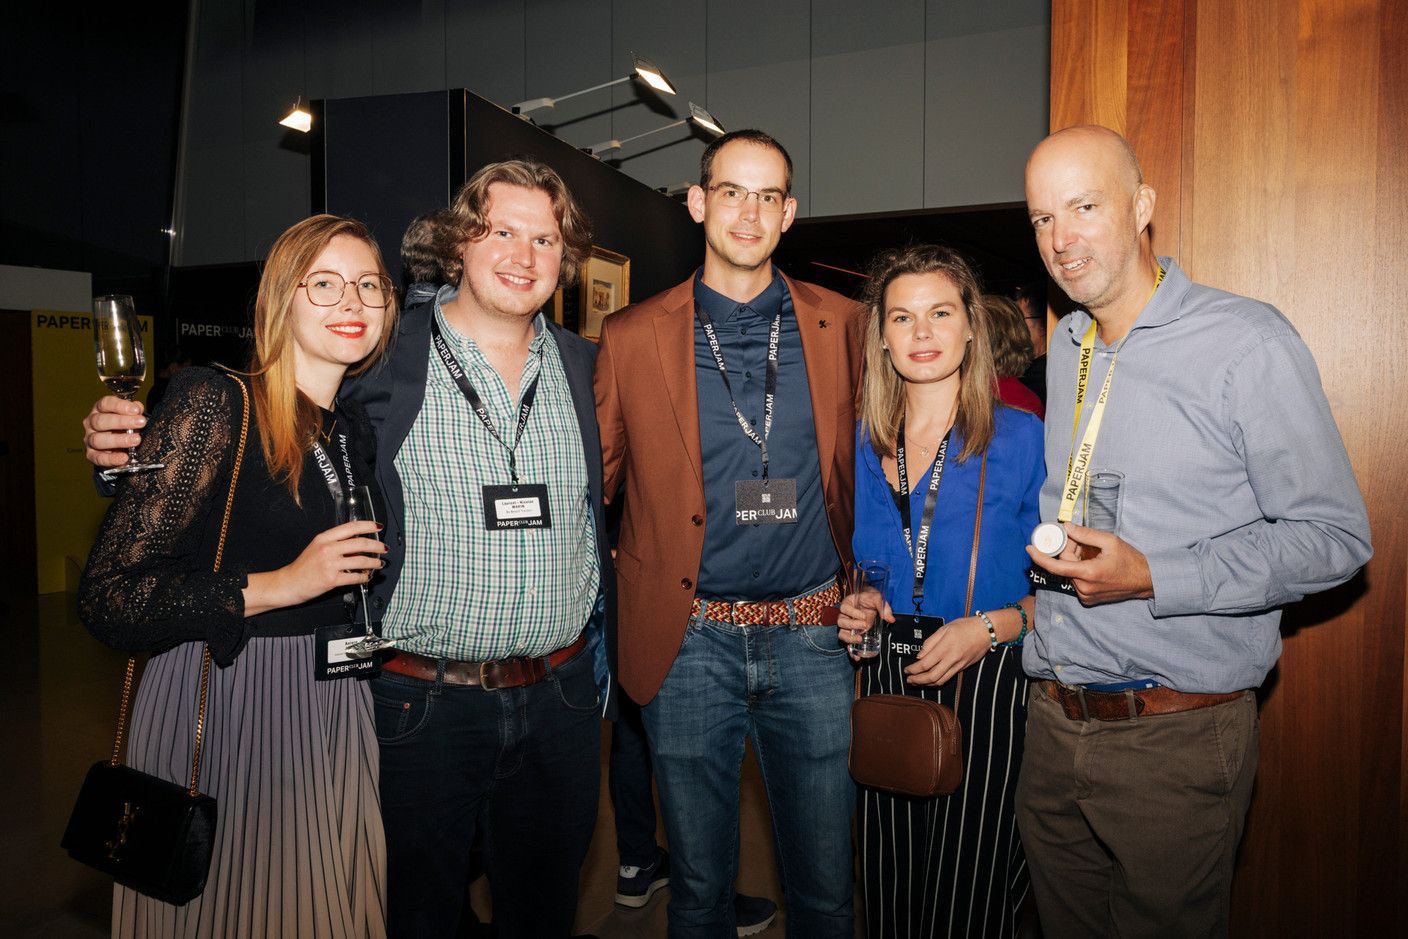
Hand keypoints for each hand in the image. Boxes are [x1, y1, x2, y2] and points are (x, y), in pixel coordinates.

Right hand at [84, 396, 145, 467]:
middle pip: (101, 421)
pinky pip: (99, 458)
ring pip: (98, 439)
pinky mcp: (91, 455)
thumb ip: (134, 411)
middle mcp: (91, 423)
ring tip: (136, 440)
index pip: (105, 404)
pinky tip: (124, 458)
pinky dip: (112, 459)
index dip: (120, 405)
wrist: (119, 448)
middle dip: (122, 422)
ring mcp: (89, 439)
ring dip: (119, 440)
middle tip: (141, 423)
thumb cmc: (125, 427)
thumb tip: (137, 407)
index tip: (136, 410)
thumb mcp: (131, 417)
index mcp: (100, 410)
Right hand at [243, 521, 386, 615]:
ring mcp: (330, 564)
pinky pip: (355, 576)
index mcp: (324, 538)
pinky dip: (365, 577)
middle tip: (384, 548)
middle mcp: (327, 549)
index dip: (368, 525)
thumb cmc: (302, 567)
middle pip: (360, 543)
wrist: (288, 583)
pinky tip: (367, 576)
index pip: (351, 527)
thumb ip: (336, 544)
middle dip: (377, 545)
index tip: (378, 526)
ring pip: (361, 560)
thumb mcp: (316, 548)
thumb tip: (358, 544)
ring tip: (379, 564)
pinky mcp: (332, 579)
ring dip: (374, 562)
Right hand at [837, 589, 892, 656]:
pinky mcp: (852, 634)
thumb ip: (883, 607)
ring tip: (860, 640)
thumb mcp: (878, 598)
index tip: (864, 616)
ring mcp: (847, 626)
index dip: (852, 613)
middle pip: (841, 622)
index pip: (845, 608)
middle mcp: (844, 615)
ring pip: (842, 634)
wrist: (869, 601)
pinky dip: (851, 651)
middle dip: (852, 625)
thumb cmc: (871, 597)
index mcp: (848, 603)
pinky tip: (857, 657)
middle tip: (865, 626)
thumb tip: (890, 619)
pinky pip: (848, 644)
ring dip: (849, 639)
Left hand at [903, 616, 989, 685]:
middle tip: (909, 680)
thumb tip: (920, 656)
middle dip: (917, 680)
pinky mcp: (963, 668)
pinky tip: (930, 680)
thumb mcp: (944, 628)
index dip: (913, 669)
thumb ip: (930, 642)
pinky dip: (937, 681)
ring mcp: (958, 665)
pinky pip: (948, 678)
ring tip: (917, 682)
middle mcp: (952, 659)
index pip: (924, 664)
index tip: (906, 670)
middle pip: (931, 677)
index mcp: (945, 648)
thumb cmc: (966, 626)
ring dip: (926, 684)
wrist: (986, 631)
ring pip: (940, 681)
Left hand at [1026, 521, 1153, 604]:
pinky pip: (1076, 581)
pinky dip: (1080, 570)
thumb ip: (1085, 534)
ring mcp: (1086, 596)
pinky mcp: (1088, 600)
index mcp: (1088, 574)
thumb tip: (1066, 527)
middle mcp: (1084, 588)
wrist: (1145, 581)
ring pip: (1070, 572)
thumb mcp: (1110, 542)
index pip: (1055, 566)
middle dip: (1070, 550)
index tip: (1029, 548)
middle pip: (1065, 565)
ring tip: (1094, 555)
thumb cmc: (1130, 560)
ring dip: (1076, 561)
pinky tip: (1095, 565)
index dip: (1039, 557)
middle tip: (1084, 542)